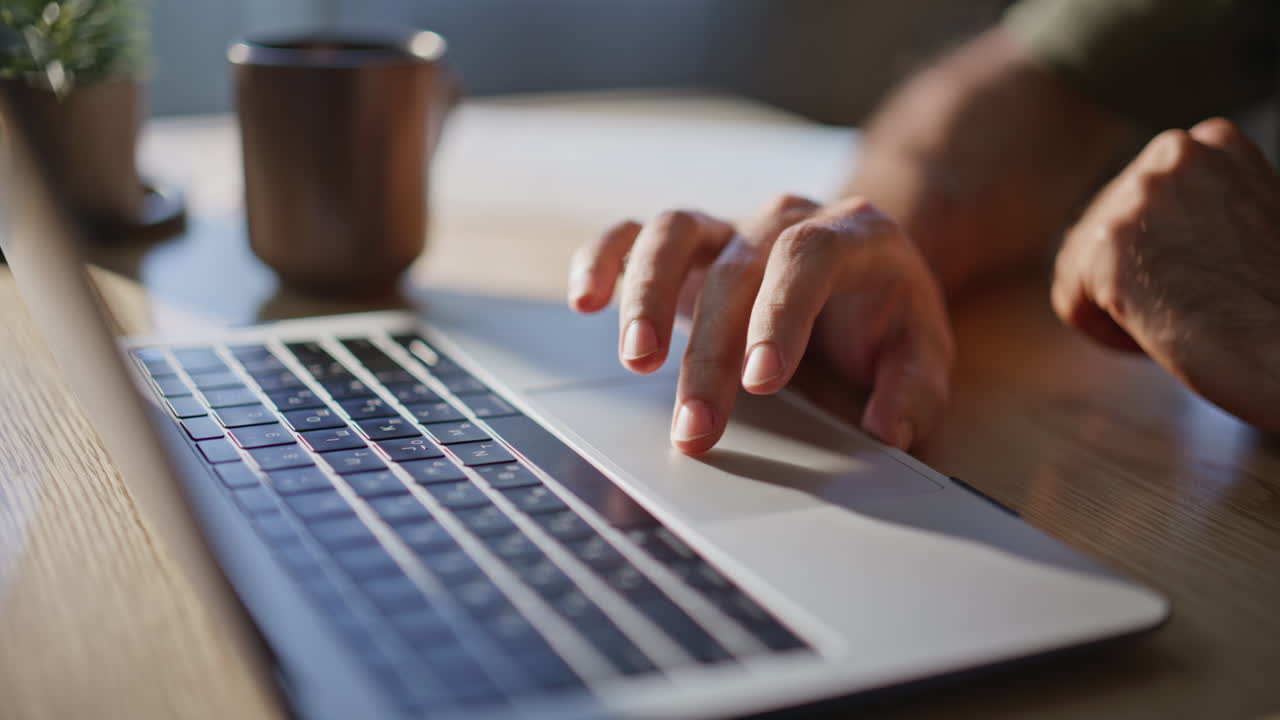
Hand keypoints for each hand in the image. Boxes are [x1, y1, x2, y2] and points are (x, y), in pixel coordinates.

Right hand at [568, 194, 953, 454]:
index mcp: (853, 235)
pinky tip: (585, 301)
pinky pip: (635, 235)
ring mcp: (729, 228)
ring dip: (646, 296)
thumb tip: (887, 430)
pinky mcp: (688, 246)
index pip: (808, 258)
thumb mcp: (922, 351)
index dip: (781, 314)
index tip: (762, 380)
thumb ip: (914, 389)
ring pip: (674, 233)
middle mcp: (783, 221)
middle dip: (710, 352)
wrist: (863, 268)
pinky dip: (605, 261)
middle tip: (695, 425)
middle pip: (737, 267)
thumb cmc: (887, 316)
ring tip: (635, 362)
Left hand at [1053, 117, 1279, 430]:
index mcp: (1212, 142)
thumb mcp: (1242, 226)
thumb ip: (1190, 209)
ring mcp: (1139, 194)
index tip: (1214, 280)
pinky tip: (1161, 337)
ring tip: (1187, 320)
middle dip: (1138, 276)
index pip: (1136, 202)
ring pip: (1083, 264)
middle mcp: (1173, 152)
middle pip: (1103, 228)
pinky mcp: (1109, 244)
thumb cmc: (1274, 308)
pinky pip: (1071, 301)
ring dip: (1123, 306)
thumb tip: (1130, 229)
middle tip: (1200, 306)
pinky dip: (1108, 333)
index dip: (1167, 255)